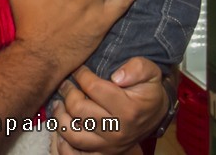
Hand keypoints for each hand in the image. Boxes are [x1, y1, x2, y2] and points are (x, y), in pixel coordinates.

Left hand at [52, 59, 168, 153]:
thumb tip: (116, 76)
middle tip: (66, 83)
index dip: (81, 75)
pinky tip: (61, 131)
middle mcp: (118, 130)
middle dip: (68, 92)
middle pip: (79, 110)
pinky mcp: (104, 154)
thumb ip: (137, 68)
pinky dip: (63, 145)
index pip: (93, 88)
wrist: (156, 114)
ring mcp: (109, 145)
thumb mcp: (150, 72)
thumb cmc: (149, 90)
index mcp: (129, 109)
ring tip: (59, 104)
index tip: (78, 69)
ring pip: (73, 134)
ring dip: (60, 117)